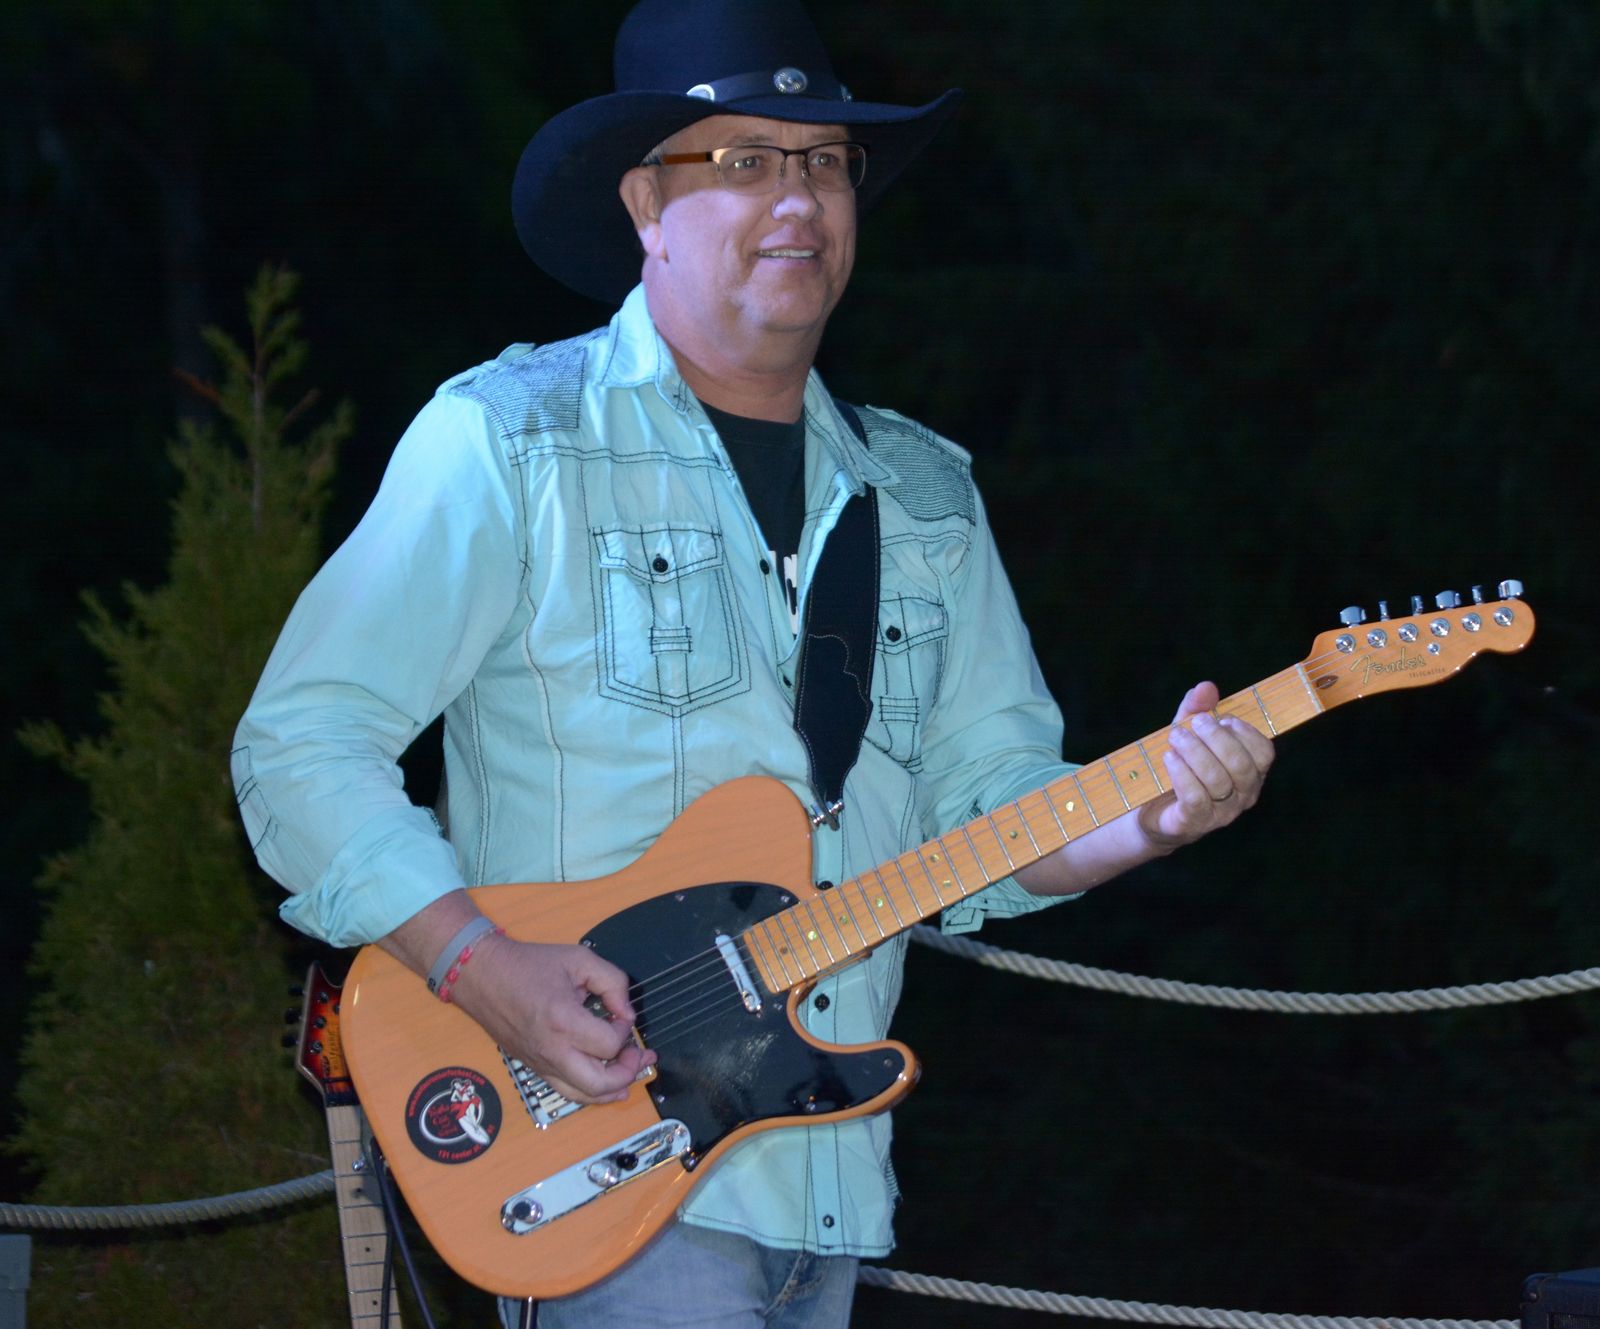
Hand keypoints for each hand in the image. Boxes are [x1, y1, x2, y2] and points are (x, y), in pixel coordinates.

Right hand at [450, 934, 655, 1105]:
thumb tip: (626, 1012)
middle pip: (599, 1084)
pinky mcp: (534, 1067)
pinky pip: (566, 1092)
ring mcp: (540, 1063)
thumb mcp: (579, 959)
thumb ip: (613, 981)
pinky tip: (607, 1087)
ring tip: (630, 1075)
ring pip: (583, 1096)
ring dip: (612, 1089)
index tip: (620, 1014)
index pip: (609, 1044)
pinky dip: (590, 1092)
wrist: (482, 975)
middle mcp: (551, 1050)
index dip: (625, 1030)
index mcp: (563, 1021)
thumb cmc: (528, 965)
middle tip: (637, 1054)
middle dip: (627, 1072)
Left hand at [1136, 681, 1273, 850]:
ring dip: (1195, 753)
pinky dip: (1182, 774)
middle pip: (1241, 766)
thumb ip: (1197, 709)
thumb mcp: (1188, 734)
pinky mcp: (1194, 823)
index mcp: (1250, 772)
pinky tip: (1169, 758)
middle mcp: (1242, 796)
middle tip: (1195, 722)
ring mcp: (1221, 813)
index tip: (1222, 718)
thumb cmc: (1179, 767)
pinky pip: (1195, 798)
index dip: (1246, 733)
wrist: (1150, 809)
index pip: (1264, 753)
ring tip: (1175, 736)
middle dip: (1217, 739)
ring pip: (1218, 781)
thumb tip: (1206, 687)